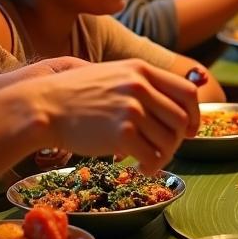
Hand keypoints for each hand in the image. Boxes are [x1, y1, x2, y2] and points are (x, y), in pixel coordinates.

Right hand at [30, 60, 199, 172]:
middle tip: (165, 151)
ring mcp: (132, 109)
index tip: (191, 130)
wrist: (41, 107)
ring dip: (164, 156)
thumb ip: (141, 84)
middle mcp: (140, 86)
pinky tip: (141, 168)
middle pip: (182, 119)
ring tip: (150, 161)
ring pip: (169, 141)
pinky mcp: (122, 133)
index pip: (187, 91)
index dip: (195, 114)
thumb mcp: (112, 74)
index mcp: (141, 70)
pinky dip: (152, 167)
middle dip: (178, 140)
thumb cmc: (73, 95)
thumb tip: (172, 105)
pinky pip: (153, 156)